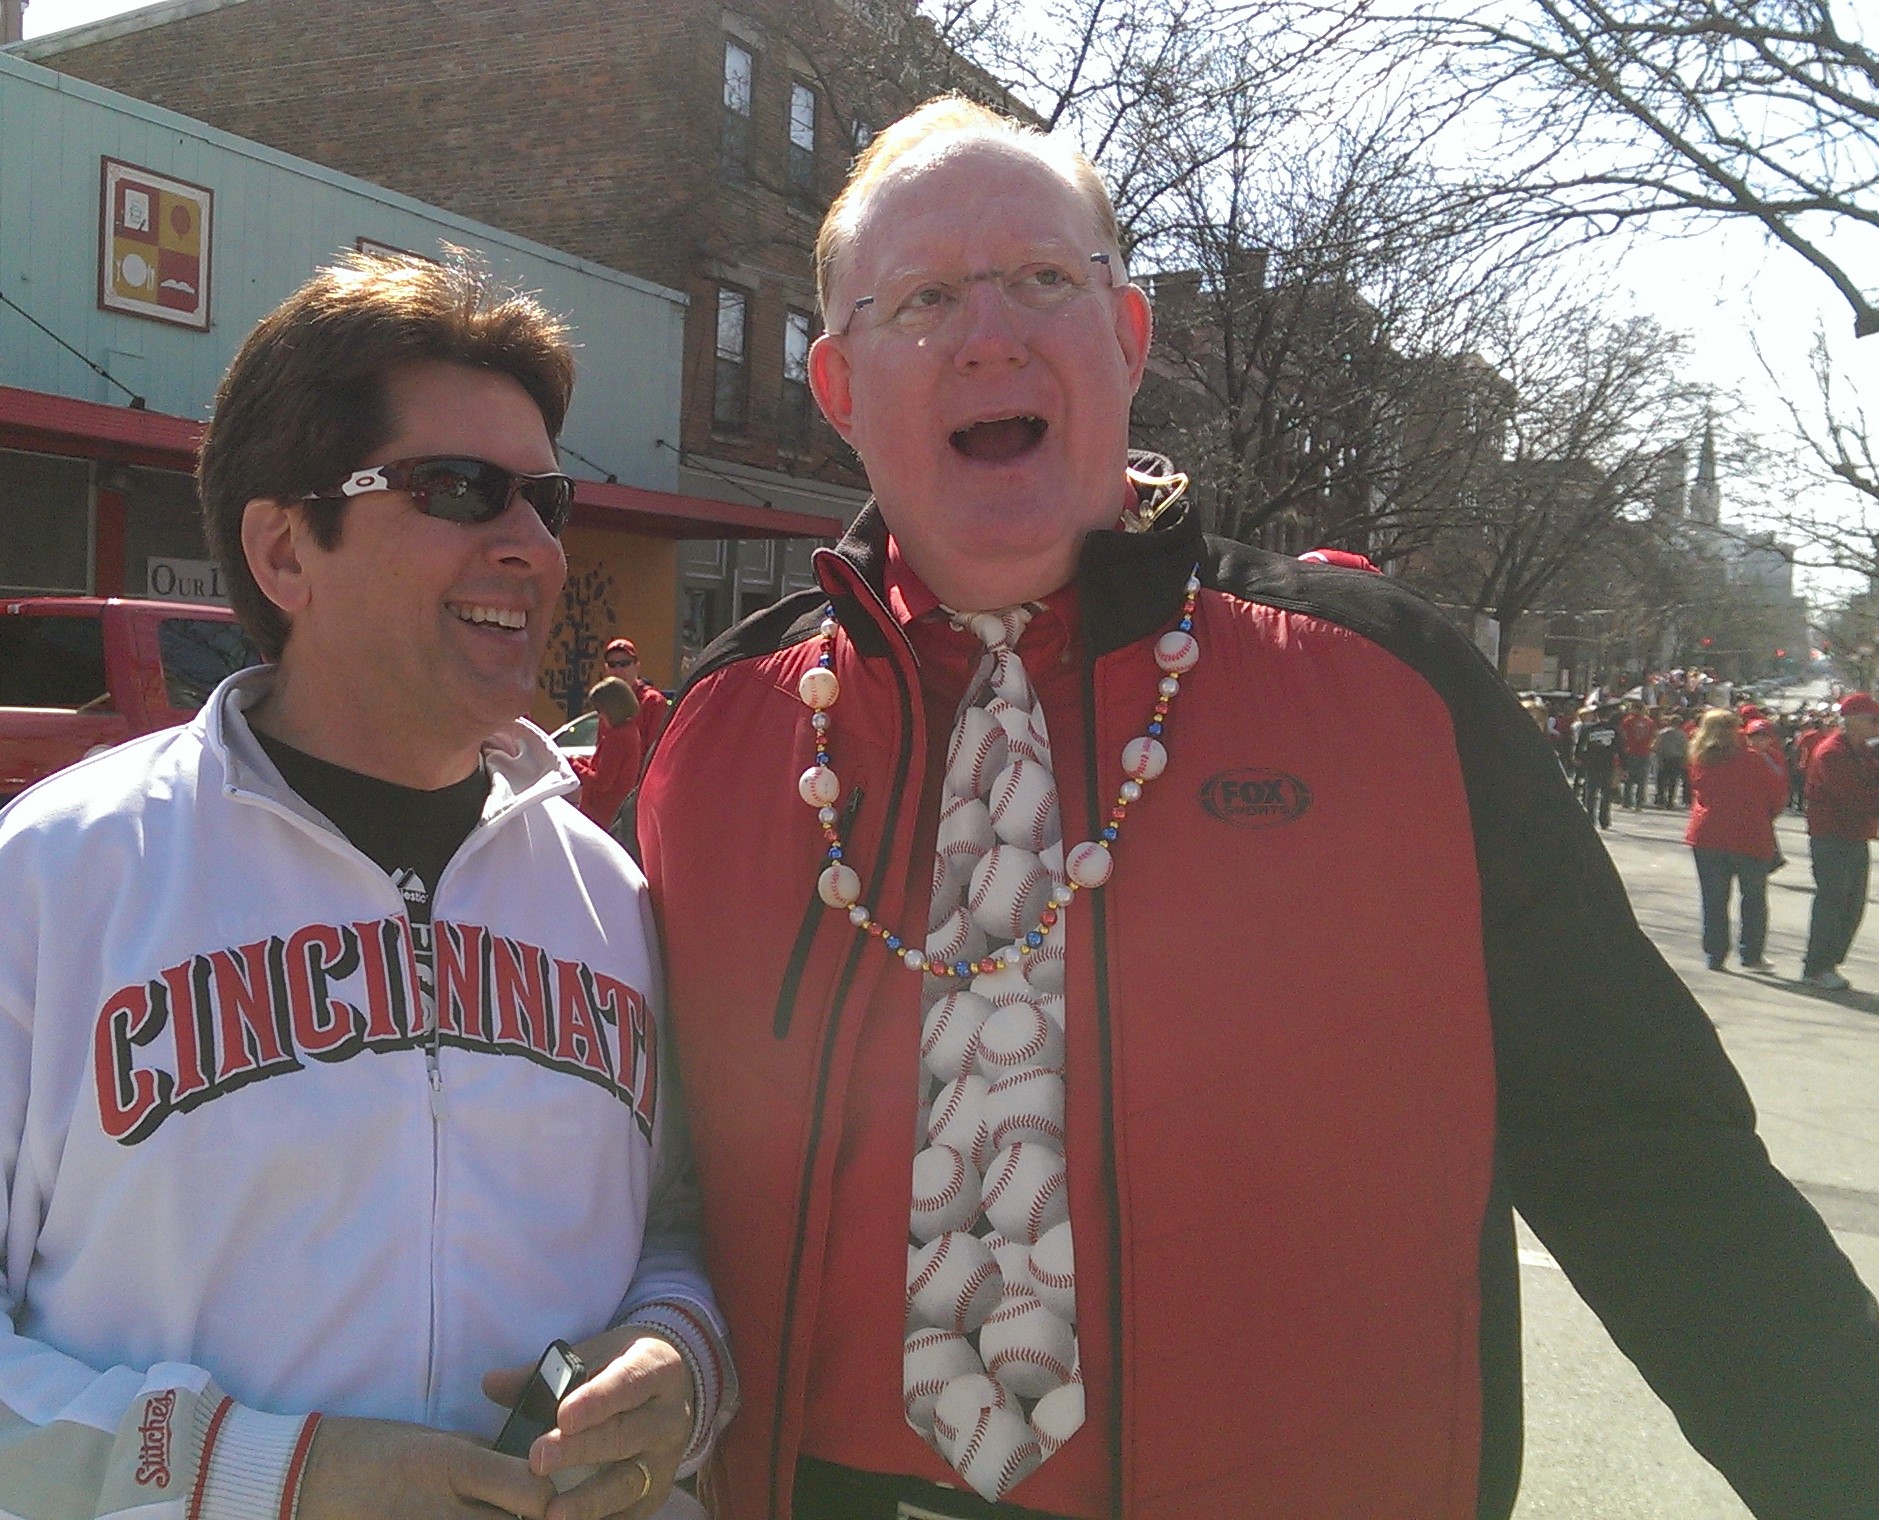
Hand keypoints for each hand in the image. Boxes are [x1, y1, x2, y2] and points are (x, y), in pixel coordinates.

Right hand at [296, 1416, 553, 1519]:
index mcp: (453, 1465)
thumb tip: (526, 1469)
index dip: (548, 1497)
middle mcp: (441, 1509)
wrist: (306, 1479)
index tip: (543, 1495)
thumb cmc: (373, 1449)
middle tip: (527, 1516)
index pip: (534, 1492)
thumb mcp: (434, 1438)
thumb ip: (483, 1456)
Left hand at [483, 1328, 693, 1519]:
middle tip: (538, 1460)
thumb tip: (491, 1383)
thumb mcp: (594, 1355)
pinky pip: (632, 1511)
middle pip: (625, 1435)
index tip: (562, 1418)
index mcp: (656, 1369)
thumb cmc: (621, 1369)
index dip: (596, 1401)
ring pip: (630, 1481)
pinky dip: (603, 1519)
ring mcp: (667, 1457)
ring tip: (553, 1513)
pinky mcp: (659, 1489)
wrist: (673, 1386)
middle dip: (580, 1450)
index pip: (627, 1383)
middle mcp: (669, 1415)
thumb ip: (545, 1373)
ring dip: (590, 1499)